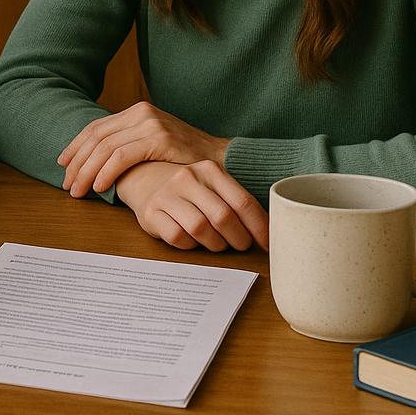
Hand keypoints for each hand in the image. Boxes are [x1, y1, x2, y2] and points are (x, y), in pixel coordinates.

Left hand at [58, 101, 230, 197]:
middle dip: (77, 162)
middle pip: (96, 137)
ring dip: (87, 171)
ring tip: (79, 191)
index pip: (96, 128)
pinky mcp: (159, 139)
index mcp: (136, 112)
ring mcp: (150, 124)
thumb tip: (95, 160)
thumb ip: (128, 145)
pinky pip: (122, 157)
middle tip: (67, 184)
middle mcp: (141, 113)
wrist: (221, 160)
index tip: (63, 165)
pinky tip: (100, 187)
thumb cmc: (185, 159)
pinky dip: (106, 172)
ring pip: (105, 148)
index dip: (76, 147)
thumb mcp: (153, 144)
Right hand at [113, 160, 268, 251]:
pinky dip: (190, 245)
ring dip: (215, 244)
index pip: (243, 202)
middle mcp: (187, 178)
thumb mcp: (214, 186)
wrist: (146, 179)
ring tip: (218, 243)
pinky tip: (193, 240)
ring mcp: (167, 195)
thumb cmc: (191, 190)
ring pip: (200, 229)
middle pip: (223, 218)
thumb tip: (269, 232)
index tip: (267, 244)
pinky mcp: (151, 212)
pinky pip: (178, 238)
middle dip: (238, 239)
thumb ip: (237, 203)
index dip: (259, 227)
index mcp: (210, 170)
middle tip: (240, 245)